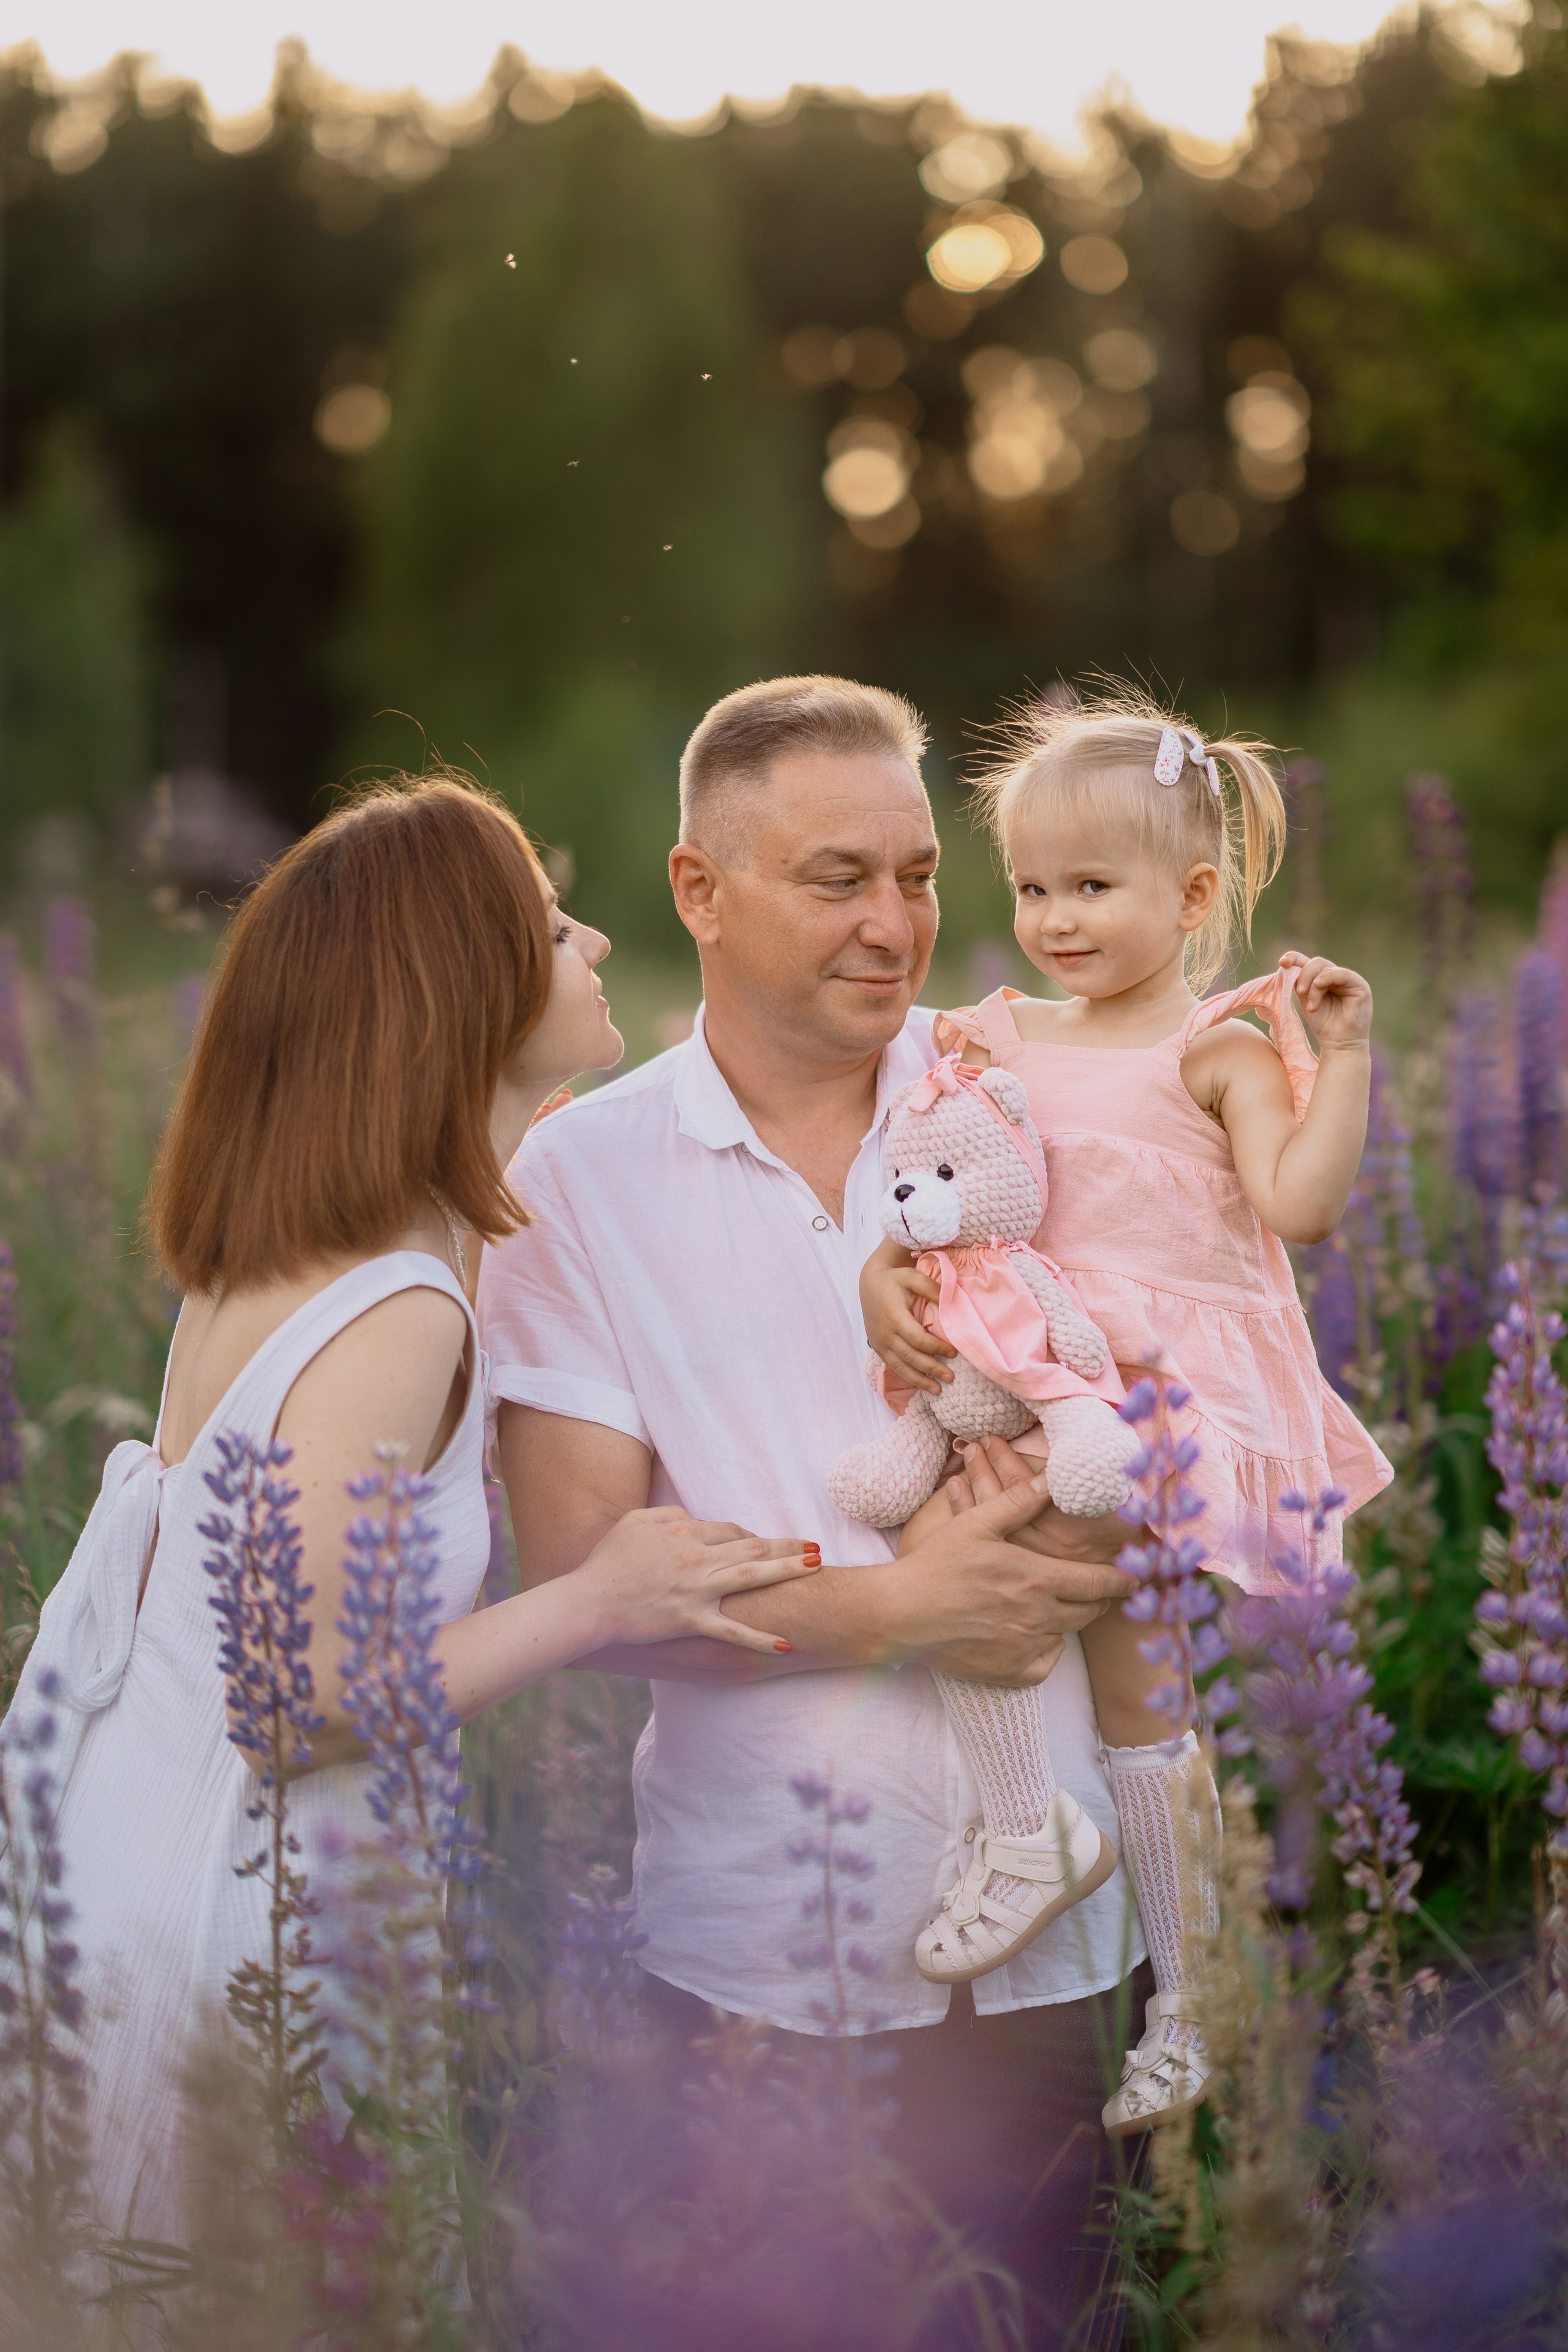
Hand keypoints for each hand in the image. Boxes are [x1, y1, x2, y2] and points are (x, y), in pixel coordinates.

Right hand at [576, 1506, 820, 1656]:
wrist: (588, 1601)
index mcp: (683, 1531)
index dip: (753, 1536)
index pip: (731, 1530)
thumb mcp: (634, 1522)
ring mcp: (696, 1589)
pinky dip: (759, 1640)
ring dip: (787, 1570)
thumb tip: (690, 1516)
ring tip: (816, 1567)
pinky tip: (784, 1645)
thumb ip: (666, 1514)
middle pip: (752, 1545)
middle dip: (787, 1545)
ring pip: (752, 1576)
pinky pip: (732, 1631)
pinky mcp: (690, 1620)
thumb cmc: (606, 1562)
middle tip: (815, 1546)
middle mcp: (696, 1557)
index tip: (765, 1546)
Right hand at [863, 1260, 954, 1392]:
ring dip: (919, 1380)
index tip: (954, 1352)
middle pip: (911, 1357)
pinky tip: (920, 1383)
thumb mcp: (912, 1276)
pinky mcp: (877, 1347)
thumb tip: (949, 1301)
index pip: (918, 1340)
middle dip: (931, 1369)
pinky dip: (907, 1376)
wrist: (869, 1283)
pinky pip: (893, 1366)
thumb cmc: (894, 1280)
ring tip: (938, 1390)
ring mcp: (880, 1343)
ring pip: (900, 1367)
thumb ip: (930, 1287)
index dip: (936, 1348)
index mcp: (895, 1317)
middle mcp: (885, 1334)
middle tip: (951, 1377)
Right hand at [889, 1459, 1134, 1684]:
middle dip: (1099, 1597)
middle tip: (1097, 1587)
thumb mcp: (977, 1524)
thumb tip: (1054, 1479)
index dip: (1124, 1579)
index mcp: (1038, 1578)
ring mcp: (1026, 1648)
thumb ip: (1019, 1502)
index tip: (1139, 1576)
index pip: (1100, 1582)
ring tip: (1060, 1604)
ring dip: (1069, 1618)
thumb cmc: (936, 1565)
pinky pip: (1047, 1662)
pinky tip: (1032, 1633)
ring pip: (1068, 1634)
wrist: (899, 1615)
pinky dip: (1046, 1648)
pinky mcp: (1011, 1673)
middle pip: (1090, 1610)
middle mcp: (1040, 1617)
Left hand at [1278, 952, 1372, 1050]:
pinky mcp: (1360, 986)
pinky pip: (1342, 974)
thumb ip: (1300, 984)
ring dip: (1314, 986)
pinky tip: (1318, 987)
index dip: (1294, 958)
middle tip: (1299, 992)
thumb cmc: (1324, 1025)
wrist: (1339, 1044)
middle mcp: (1337, 976)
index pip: (1308, 961)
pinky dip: (1327, 978)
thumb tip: (1287, 967)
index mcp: (1324, 978)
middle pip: (1316, 962)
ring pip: (1326, 968)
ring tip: (1311, 1007)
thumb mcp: (1307, 1000)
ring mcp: (1350, 980)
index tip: (1282, 963)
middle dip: (1304, 975)